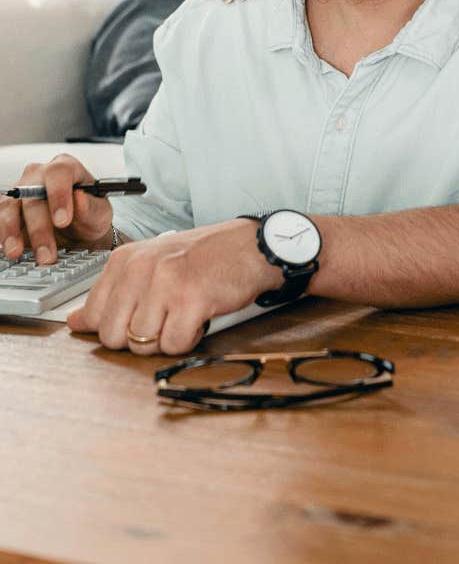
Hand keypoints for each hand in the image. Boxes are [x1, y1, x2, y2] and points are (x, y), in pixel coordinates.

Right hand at [0, 154, 113, 264]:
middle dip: (39, 228)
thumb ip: (91, 207)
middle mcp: (39, 174)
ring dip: (12, 232)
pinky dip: (1, 233)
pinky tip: (6, 248)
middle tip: (47, 254)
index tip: (62, 221)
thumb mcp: (99, 214)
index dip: (59, 196)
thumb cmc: (89, 216)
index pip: (59, 173)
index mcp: (66, 168)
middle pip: (32, 194)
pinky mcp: (8, 208)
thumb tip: (79, 197)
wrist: (77, 231)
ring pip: (10, 206)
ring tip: (17, 253)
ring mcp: (20, 190)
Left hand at [67, 219, 278, 354]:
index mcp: (125, 259)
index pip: (94, 315)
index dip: (118, 327)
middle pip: (114, 336)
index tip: (140, 317)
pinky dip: (189, 339)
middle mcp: (140, 269)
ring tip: (183, 313)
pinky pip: (173, 345)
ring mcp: (164, 284)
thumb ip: (113, 294)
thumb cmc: (203, 257)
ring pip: (142, 344)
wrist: (250, 246)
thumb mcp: (151, 265)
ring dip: (166, 338)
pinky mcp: (190, 300)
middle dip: (140, 337)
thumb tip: (75, 322)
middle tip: (165, 316)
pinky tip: (199, 317)